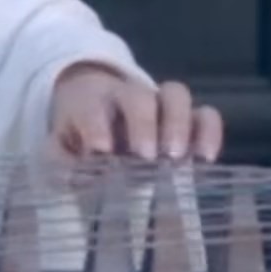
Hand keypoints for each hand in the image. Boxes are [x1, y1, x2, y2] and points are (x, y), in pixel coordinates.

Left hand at [48, 63, 223, 161]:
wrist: (100, 108)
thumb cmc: (80, 134)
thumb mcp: (60, 147)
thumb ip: (61, 160)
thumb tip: (72, 176)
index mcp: (92, 102)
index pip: (92, 107)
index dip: (96, 125)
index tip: (102, 151)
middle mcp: (128, 97)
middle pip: (139, 97)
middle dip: (143, 125)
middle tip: (145, 155)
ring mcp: (161, 106)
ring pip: (176, 95)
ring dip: (178, 124)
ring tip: (176, 156)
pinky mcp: (188, 120)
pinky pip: (206, 115)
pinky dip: (210, 132)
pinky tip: (206, 160)